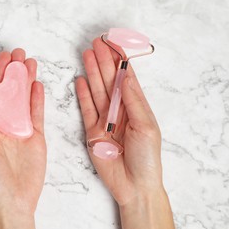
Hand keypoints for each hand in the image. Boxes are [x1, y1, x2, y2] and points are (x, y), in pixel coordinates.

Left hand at [0, 49, 45, 228]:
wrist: (13, 199)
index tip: (5, 58)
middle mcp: (5, 122)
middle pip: (10, 91)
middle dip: (14, 72)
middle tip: (20, 53)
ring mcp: (22, 128)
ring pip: (25, 98)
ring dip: (27, 80)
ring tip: (31, 63)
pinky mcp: (36, 135)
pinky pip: (37, 113)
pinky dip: (37, 99)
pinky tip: (37, 85)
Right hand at [76, 38, 173, 228]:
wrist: (135, 185)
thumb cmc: (147, 158)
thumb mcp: (146, 127)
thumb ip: (134, 102)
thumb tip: (127, 77)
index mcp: (136, 107)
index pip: (127, 78)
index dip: (120, 61)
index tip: (115, 43)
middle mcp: (120, 110)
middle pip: (110, 81)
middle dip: (104, 61)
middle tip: (97, 43)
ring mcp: (105, 120)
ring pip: (97, 91)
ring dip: (92, 72)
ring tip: (87, 54)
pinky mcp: (93, 131)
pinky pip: (86, 108)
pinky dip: (83, 94)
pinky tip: (81, 79)